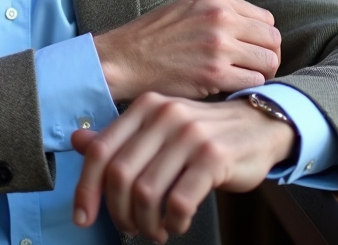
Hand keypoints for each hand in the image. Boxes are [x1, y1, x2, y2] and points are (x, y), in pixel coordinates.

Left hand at [71, 92, 295, 242]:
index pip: (100, 151)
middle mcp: (165, 115)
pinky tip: (177, 223)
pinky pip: (179, 201)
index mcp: (146, 107)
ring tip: (155, 229)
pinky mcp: (214, 157)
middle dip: (119, 212)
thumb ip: (121, 137)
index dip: (86, 189)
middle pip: (120, 176)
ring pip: (146, 192)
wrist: (260, 127)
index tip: (83, 218)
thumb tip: (77, 141)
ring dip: (146, 222)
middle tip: (130, 228)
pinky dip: (173, 222)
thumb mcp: (160, 128)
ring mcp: (190, 135)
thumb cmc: (204, 135)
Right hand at [93, 0, 280, 101]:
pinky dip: (247, 88)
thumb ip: (221, 14)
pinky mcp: (214, 72)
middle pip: (273, 39)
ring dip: (260, 75)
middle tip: (255, 71)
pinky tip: (231, 89)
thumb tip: (254, 33)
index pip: (266, 19)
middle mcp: (221, 16)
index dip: (263, 39)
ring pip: (268, 61)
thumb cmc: (154, 37)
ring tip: (243, 81)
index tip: (253, 52)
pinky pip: (252, 82)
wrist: (124, 58)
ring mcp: (219, 44)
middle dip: (268, 57)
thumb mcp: (189, 8)